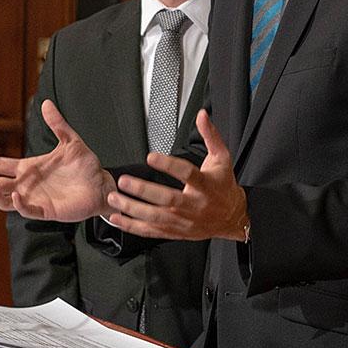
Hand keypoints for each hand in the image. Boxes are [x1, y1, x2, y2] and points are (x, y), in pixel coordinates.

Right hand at [0, 100, 116, 221]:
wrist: (102, 184)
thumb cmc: (85, 166)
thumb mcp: (70, 141)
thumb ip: (58, 124)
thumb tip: (46, 103)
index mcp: (29, 168)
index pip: (0, 165)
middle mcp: (28, 185)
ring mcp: (35, 199)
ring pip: (5, 201)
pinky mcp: (46, 210)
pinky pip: (27, 210)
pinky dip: (19, 204)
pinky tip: (16, 194)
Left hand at [105, 109, 247, 241]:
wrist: (232, 217)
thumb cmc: (224, 186)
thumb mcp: (222, 158)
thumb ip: (210, 135)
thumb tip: (202, 116)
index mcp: (205, 185)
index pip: (186, 174)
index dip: (169, 165)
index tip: (151, 157)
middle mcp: (193, 204)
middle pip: (167, 199)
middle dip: (143, 191)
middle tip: (124, 181)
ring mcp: (183, 220)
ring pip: (155, 217)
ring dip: (132, 208)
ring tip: (115, 198)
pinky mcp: (175, 231)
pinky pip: (151, 231)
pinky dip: (132, 226)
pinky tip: (117, 218)